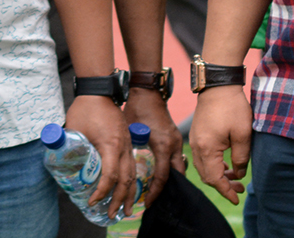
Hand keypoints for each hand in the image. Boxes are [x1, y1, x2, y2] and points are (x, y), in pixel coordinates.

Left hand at [66, 95, 133, 216]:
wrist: (99, 90)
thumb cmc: (86, 109)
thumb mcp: (74, 131)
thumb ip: (70, 150)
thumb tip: (62, 168)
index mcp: (112, 145)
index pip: (110, 175)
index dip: (101, 191)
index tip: (92, 201)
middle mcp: (124, 146)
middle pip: (127, 179)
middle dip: (120, 200)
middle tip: (113, 214)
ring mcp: (128, 143)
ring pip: (134, 173)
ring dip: (130, 193)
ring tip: (126, 209)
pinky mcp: (128, 141)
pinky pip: (133, 165)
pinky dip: (131, 180)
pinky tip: (128, 189)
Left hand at [125, 89, 183, 206]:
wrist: (148, 91)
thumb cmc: (137, 109)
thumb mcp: (129, 132)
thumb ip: (127, 151)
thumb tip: (115, 170)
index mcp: (164, 145)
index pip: (163, 176)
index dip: (154, 192)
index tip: (146, 203)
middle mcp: (174, 144)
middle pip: (177, 174)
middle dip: (166, 190)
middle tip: (151, 201)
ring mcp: (177, 140)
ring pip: (178, 167)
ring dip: (170, 180)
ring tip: (155, 191)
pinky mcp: (175, 137)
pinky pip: (176, 158)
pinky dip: (170, 170)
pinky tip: (159, 175)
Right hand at [189, 85, 251, 204]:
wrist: (218, 85)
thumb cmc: (232, 107)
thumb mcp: (243, 133)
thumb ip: (241, 157)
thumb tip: (238, 173)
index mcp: (207, 149)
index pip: (215, 179)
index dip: (226, 191)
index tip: (237, 198)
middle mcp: (196, 148)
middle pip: (207, 176)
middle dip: (223, 185)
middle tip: (240, 188)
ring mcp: (194, 141)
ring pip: (204, 168)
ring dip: (218, 174)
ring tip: (235, 176)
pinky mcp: (197, 134)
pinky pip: (203, 157)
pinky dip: (214, 164)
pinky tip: (225, 162)